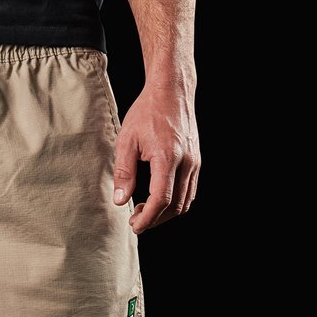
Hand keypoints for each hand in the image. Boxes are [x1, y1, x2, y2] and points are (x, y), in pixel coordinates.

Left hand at [113, 81, 199, 233]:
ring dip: (165, 213)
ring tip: (144, 210)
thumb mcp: (127, 141)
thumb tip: (120, 201)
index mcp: (167, 157)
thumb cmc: (147, 112)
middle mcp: (186, 162)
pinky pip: (189, 191)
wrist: (171, 91)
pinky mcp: (196, 161)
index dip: (148, 218)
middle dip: (155, 219)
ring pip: (184, 201)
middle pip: (174, 206)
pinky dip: (174, 202)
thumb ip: (124, 173)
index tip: (135, 225)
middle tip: (135, 220)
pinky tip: (157, 199)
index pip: (161, 200)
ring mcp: (194, 162)